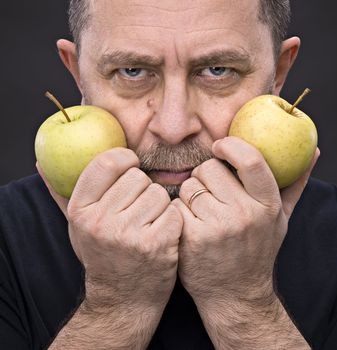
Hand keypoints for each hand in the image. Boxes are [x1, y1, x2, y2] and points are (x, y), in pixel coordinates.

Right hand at [37, 147, 182, 312]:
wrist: (122, 299)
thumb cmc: (101, 256)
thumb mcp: (77, 227)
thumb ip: (61, 195)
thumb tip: (42, 165)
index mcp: (81, 211)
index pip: (106, 163)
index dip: (124, 157)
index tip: (131, 163)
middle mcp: (102, 222)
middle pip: (138, 177)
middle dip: (142, 188)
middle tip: (138, 207)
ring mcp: (129, 234)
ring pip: (158, 193)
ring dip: (159, 205)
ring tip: (148, 223)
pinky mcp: (156, 244)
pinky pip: (174, 211)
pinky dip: (172, 220)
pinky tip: (162, 234)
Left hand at [173, 136, 318, 307]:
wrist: (234, 294)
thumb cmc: (257, 251)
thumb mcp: (281, 219)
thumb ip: (295, 184)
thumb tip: (313, 153)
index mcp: (267, 206)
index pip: (251, 160)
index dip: (231, 145)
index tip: (220, 145)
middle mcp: (244, 215)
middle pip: (209, 168)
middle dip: (205, 175)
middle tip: (211, 192)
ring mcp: (217, 227)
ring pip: (190, 186)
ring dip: (191, 194)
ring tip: (202, 212)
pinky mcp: (192, 238)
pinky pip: (177, 205)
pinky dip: (180, 211)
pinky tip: (190, 225)